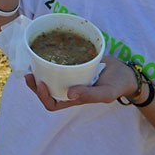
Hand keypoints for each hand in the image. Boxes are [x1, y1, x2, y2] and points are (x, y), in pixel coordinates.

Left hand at [24, 56, 139, 110]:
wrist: (125, 72)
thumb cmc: (116, 86)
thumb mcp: (106, 93)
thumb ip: (90, 95)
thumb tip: (69, 94)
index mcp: (73, 98)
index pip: (52, 103)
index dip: (42, 96)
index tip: (40, 83)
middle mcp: (68, 88)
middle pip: (46, 90)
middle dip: (35, 84)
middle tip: (29, 73)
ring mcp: (70, 76)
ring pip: (49, 77)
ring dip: (39, 72)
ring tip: (31, 63)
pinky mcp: (73, 63)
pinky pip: (58, 64)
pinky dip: (49, 59)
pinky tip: (45, 51)